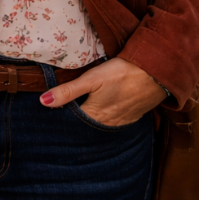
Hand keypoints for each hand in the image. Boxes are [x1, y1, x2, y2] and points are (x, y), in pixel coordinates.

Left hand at [40, 56, 166, 126]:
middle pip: (86, 126)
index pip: (72, 122)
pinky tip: (102, 111)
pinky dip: (105, 119)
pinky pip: (114, 123)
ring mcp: (121, 122)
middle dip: (75, 122)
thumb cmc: (121, 73)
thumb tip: (43, 102)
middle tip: (64, 113)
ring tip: (80, 113)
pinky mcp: (132, 117)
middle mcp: (107, 125)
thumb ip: (68, 91)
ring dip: (91, 122)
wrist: (156, 73)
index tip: (51, 114)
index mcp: (94, 117)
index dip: (62, 117)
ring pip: (100, 126)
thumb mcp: (91, 79)